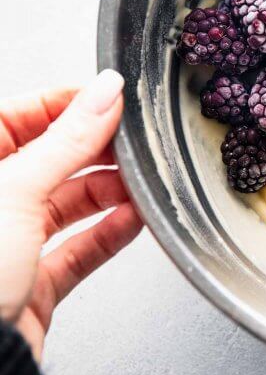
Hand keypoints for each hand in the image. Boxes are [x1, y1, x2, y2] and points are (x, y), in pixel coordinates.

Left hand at [0, 70, 141, 360]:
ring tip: (143, 182)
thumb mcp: (16, 189)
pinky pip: (78, 247)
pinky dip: (109, 232)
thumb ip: (68, 138)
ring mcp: (8, 243)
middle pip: (52, 157)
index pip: (24, 113)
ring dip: (110, 191)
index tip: (112, 98)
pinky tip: (135, 220)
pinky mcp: (30, 282)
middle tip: (135, 142)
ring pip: (69, 201)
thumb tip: (104, 92)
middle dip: (97, 150)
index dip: (70, 103)